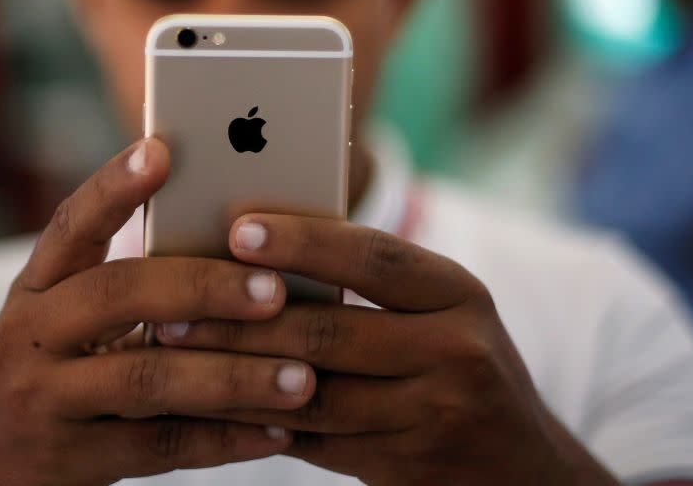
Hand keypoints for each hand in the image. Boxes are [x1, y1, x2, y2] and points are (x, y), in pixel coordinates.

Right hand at [0, 140, 317, 485]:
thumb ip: (132, 287)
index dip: (113, 186)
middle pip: (117, 295)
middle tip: (275, 291)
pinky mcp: (70, 459)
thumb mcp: (70, 321)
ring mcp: (43, 400)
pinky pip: (161, 446)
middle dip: (203, 287)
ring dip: (233, 377)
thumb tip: (246, 249)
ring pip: (147, 379)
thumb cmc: (58, 374)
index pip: (71, 225)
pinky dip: (226, 439)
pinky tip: (279, 432)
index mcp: (37, 288)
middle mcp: (30, 335)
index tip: (163, 150)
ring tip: (302, 377)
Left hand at [155, 215, 623, 485]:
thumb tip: (264, 241)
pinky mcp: (401, 466)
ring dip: (232, 374)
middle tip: (170, 306)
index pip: (374, 258)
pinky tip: (207, 404)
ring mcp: (432, 416)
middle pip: (331, 332)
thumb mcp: (443, 306)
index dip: (304, 242)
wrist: (522, 466)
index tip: (238, 229)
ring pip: (312, 394)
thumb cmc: (461, 361)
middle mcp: (455, 351)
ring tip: (172, 352)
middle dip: (241, 320)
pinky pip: (312, 443)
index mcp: (460, 292)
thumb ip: (374, 277)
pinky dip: (255, 422)